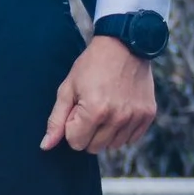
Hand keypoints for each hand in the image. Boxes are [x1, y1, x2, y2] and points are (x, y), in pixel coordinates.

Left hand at [42, 36, 157, 156]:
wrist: (124, 46)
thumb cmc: (91, 66)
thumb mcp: (67, 89)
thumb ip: (56, 120)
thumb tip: (45, 146)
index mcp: (94, 111)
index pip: (75, 143)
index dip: (71, 127)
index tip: (76, 109)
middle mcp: (118, 118)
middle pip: (94, 148)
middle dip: (86, 133)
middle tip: (89, 109)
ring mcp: (135, 117)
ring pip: (113, 146)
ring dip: (105, 133)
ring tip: (105, 108)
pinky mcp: (148, 116)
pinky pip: (131, 139)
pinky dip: (122, 130)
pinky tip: (119, 110)